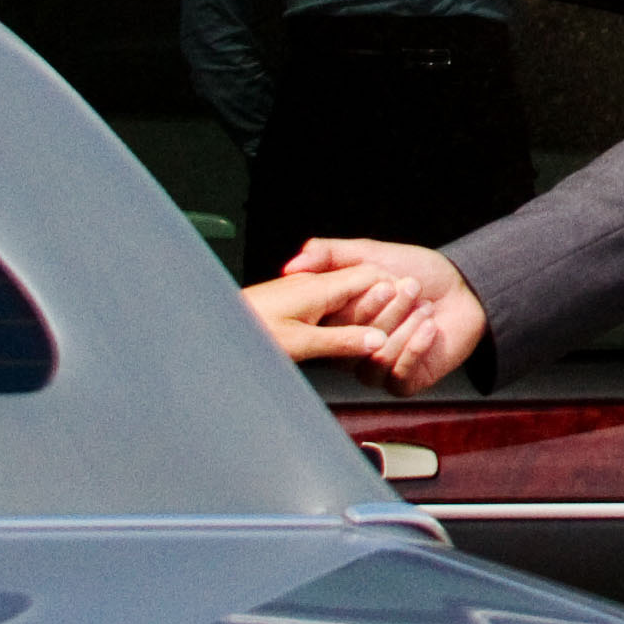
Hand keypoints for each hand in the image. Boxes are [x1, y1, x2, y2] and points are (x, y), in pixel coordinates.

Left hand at [237, 264, 403, 364]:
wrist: (210, 329)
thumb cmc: (252, 333)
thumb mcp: (301, 343)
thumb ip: (342, 341)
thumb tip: (375, 343)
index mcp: (320, 290)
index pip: (369, 279)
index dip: (392, 291)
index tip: (412, 304)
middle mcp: (312, 285)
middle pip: (360, 283)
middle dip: (383, 296)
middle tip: (409, 308)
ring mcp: (300, 291)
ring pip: (344, 291)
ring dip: (364, 305)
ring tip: (382, 319)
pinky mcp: (289, 301)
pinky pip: (327, 301)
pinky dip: (342, 312)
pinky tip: (341, 326)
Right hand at [282, 236, 483, 390]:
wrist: (462, 291)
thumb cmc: (415, 271)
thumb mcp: (371, 254)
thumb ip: (330, 254)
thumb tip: (291, 266)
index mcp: (335, 320)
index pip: (328, 320)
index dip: (356, 300)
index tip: (384, 278)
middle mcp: (348, 348)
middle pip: (353, 339)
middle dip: (387, 309)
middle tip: (412, 286)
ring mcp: (373, 368)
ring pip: (375, 357)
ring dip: (405, 326)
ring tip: (426, 307)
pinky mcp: (400, 383)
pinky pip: (397, 374)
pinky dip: (416, 347)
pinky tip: (431, 327)